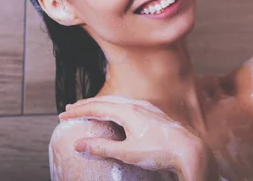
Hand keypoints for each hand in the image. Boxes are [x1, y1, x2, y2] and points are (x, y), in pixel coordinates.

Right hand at [58, 95, 210, 177]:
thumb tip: (78, 145)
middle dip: (86, 105)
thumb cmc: (160, 151)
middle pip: (105, 100)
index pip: (96, 107)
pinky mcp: (153, 113)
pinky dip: (113, 106)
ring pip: (117, 101)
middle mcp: (136, 105)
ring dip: (100, 104)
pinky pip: (127, 104)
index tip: (63, 115)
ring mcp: (146, 108)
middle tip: (70, 109)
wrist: (189, 150)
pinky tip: (116, 112)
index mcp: (127, 111)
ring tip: (89, 108)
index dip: (78, 111)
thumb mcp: (127, 152)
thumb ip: (102, 148)